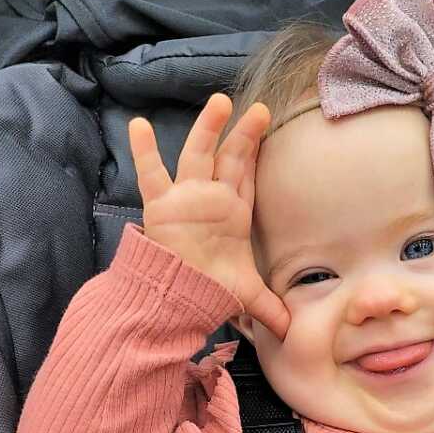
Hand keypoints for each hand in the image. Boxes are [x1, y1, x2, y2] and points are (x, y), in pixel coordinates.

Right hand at [128, 93, 287, 339]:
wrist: (178, 298)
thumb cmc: (209, 290)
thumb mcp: (247, 296)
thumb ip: (272, 309)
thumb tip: (295, 332)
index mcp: (233, 214)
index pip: (247, 177)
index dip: (255, 152)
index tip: (266, 126)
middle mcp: (211, 199)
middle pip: (230, 158)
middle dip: (243, 134)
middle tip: (260, 109)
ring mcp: (186, 198)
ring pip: (198, 155)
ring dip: (208, 128)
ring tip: (220, 100)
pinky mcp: (161, 205)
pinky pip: (151, 174)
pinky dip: (144, 151)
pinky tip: (139, 124)